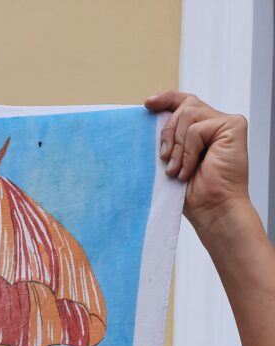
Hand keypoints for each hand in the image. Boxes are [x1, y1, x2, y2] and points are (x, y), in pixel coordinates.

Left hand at [144, 91, 249, 235]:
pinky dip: (188, 152)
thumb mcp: (173, 161)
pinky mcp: (233, 126)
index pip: (184, 102)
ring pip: (189, 115)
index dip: (166, 99)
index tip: (148, 105)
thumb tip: (149, 119)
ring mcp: (226, 123)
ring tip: (177, 171)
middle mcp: (215, 122)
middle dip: (168, 132)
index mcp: (202, 129)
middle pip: (184, 106)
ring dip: (178, 147)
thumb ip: (169, 139)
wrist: (212, 210)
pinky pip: (197, 129)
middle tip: (164, 159)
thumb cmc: (194, 193)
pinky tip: (189, 170)